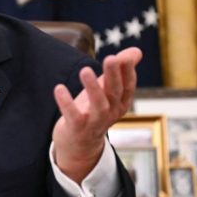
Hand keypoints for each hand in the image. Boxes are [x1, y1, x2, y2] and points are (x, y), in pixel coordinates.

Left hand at [52, 47, 141, 182]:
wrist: (80, 145)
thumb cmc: (94, 111)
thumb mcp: (107, 91)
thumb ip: (120, 71)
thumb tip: (136, 51)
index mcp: (120, 103)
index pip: (127, 86)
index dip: (127, 72)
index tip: (124, 56)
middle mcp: (111, 113)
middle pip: (114, 92)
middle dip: (113, 75)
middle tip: (110, 58)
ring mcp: (95, 122)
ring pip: (98, 105)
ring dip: (93, 88)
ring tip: (85, 70)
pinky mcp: (77, 128)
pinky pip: (73, 116)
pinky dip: (66, 103)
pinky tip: (59, 88)